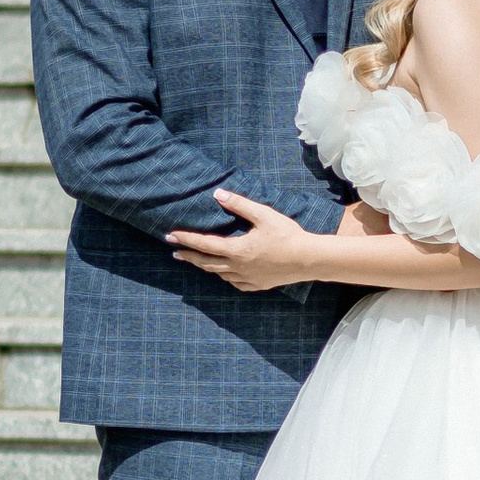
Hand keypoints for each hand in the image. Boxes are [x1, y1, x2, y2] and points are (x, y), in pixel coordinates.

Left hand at [166, 190, 335, 291]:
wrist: (308, 259)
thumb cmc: (287, 234)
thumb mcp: (263, 214)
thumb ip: (239, 204)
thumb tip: (218, 193)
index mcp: (237, 249)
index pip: (204, 244)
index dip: (186, 239)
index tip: (171, 236)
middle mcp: (238, 267)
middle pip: (206, 263)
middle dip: (189, 256)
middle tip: (175, 252)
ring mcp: (247, 279)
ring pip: (219, 274)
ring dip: (205, 266)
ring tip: (197, 260)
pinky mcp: (257, 285)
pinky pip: (234, 283)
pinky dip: (225, 277)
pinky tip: (224, 273)